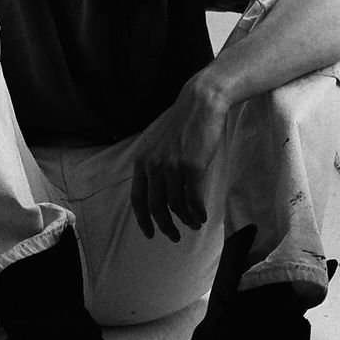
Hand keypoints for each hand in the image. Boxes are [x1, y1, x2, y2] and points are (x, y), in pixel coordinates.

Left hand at [130, 76, 228, 241]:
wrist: (201, 103)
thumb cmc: (183, 122)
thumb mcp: (159, 144)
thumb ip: (156, 166)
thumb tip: (162, 192)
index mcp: (142, 161)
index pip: (137, 199)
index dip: (142, 220)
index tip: (149, 233)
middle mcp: (154, 166)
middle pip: (156, 207)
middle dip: (165, 226)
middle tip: (174, 236)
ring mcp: (173, 167)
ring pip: (176, 206)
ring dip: (186, 220)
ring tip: (193, 224)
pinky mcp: (192, 167)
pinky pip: (194, 200)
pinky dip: (198, 212)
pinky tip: (203, 216)